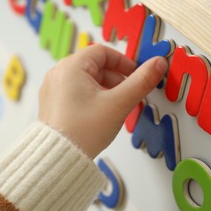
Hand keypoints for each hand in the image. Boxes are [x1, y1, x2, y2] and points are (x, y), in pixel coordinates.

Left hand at [38, 44, 167, 157]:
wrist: (60, 158)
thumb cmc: (84, 130)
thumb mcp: (118, 103)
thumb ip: (141, 81)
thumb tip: (157, 64)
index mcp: (70, 66)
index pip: (103, 52)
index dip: (123, 62)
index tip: (135, 75)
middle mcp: (58, 73)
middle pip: (94, 65)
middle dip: (115, 78)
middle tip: (127, 95)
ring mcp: (53, 88)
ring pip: (86, 79)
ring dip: (105, 88)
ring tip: (115, 107)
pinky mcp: (53, 102)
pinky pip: (77, 91)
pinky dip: (92, 96)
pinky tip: (100, 113)